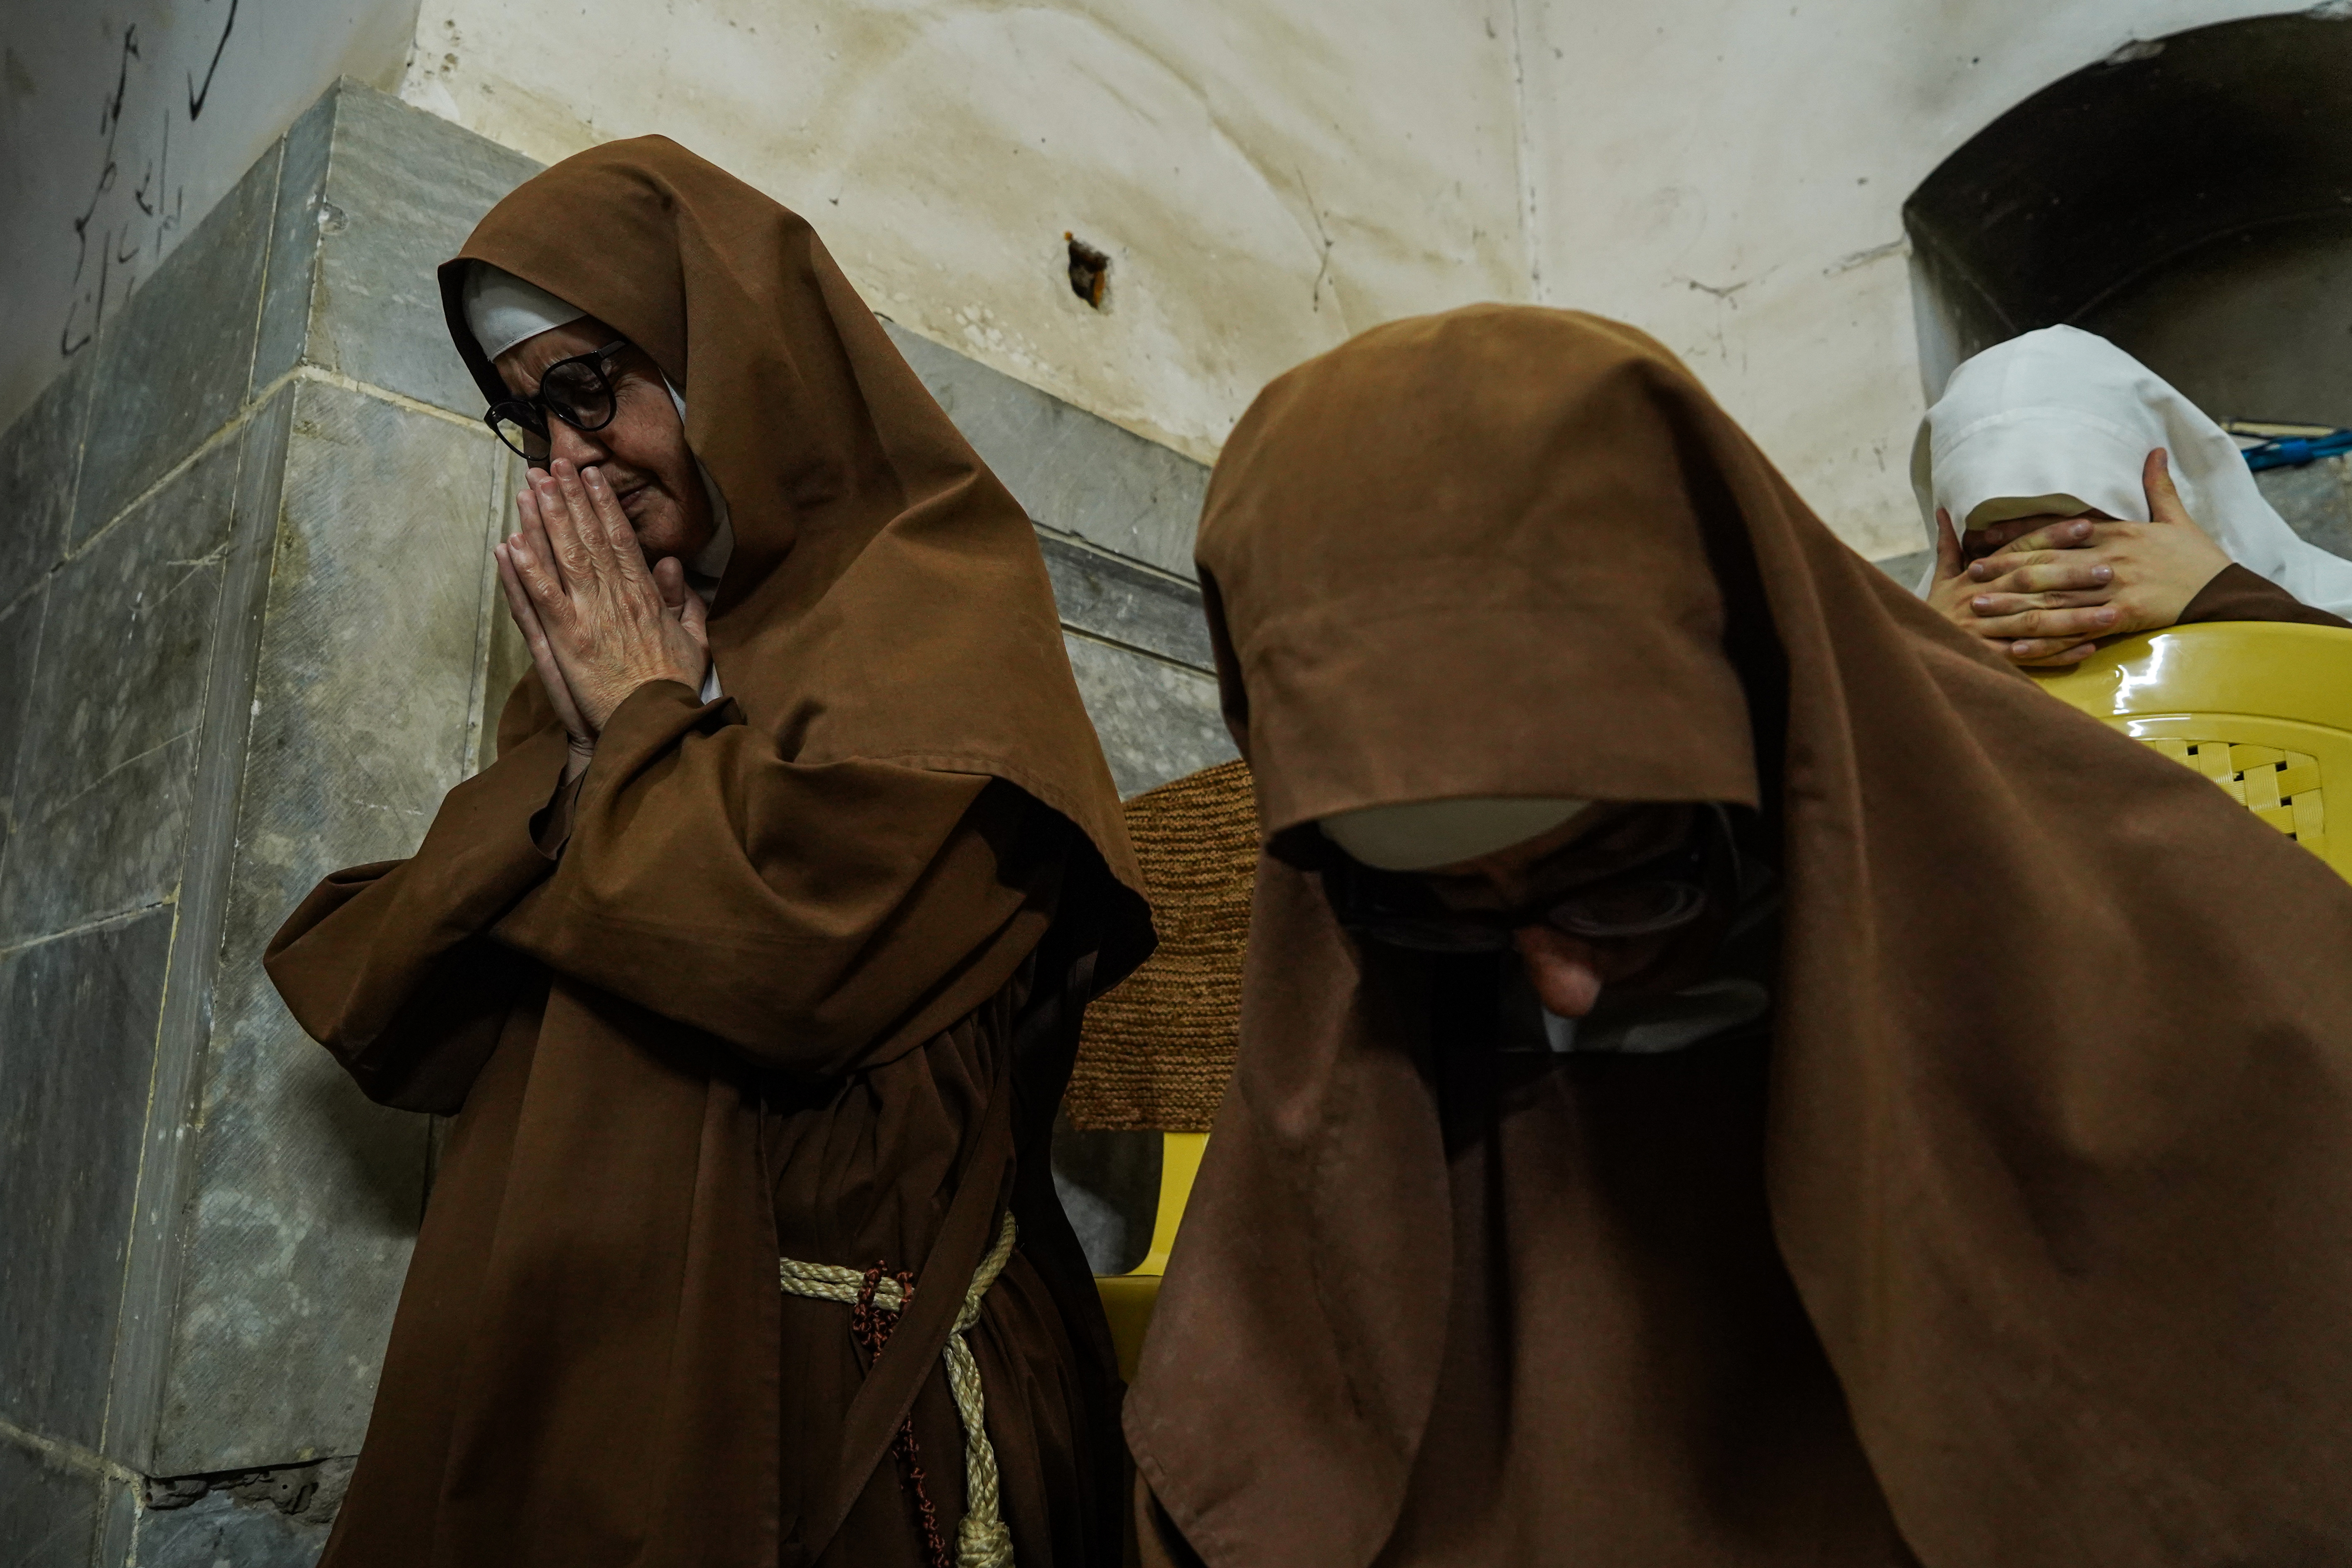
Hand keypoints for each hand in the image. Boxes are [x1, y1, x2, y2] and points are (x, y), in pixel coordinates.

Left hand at [494, 458, 708, 776]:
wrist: (654, 727)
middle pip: (587, 538)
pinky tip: (511, 542)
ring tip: (529, 488)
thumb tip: (670, 564)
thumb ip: (682, 601)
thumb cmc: (673, 688)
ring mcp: (588, 618)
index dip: (603, 504)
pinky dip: (525, 569)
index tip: (591, 475)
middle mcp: (614, 599)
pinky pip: (541, 598)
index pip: (621, 539)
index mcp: (645, 597)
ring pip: (562, 558)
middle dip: (569, 499)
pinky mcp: (566, 641)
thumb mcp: (694, 640)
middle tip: (552, 465)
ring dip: (544, 520)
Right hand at [1926, 505, 2115, 666]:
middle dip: (2071, 577)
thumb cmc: (1935, 611)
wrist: (1915, 649)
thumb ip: (1948, 545)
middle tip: (2109, 571)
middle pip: (2032, 584)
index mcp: (1976, 576)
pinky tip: (2088, 649)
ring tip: (2112, 614)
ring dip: (2075, 619)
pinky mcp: (1990, 658)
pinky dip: (2059, 654)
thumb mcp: (1940, 577)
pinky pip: (2030, 657)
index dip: (2052, 536)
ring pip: (2035, 622)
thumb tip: (1943, 510)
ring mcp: (1987, 630)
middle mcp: (1984, 599)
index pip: (2019, 550)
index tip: (2086, 525)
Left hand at [1960, 449, 2227, 664]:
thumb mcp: (2177, 518)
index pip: (2059, 530)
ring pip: (2054, 597)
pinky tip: (2017, 646)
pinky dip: (2046, 640)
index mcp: (2119, 533)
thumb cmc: (2199, 558)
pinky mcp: (2125, 616)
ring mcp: (2116, 588)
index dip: (2020, 534)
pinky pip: (2077, 629)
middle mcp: (2111, 559)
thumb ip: (2157, 486)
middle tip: (1971, 575)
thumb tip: (2154, 450)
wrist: (2229, 592)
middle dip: (2006, 569)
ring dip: (2013, 604)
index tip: (1987, 538)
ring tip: (1979, 609)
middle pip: (2048, 563)